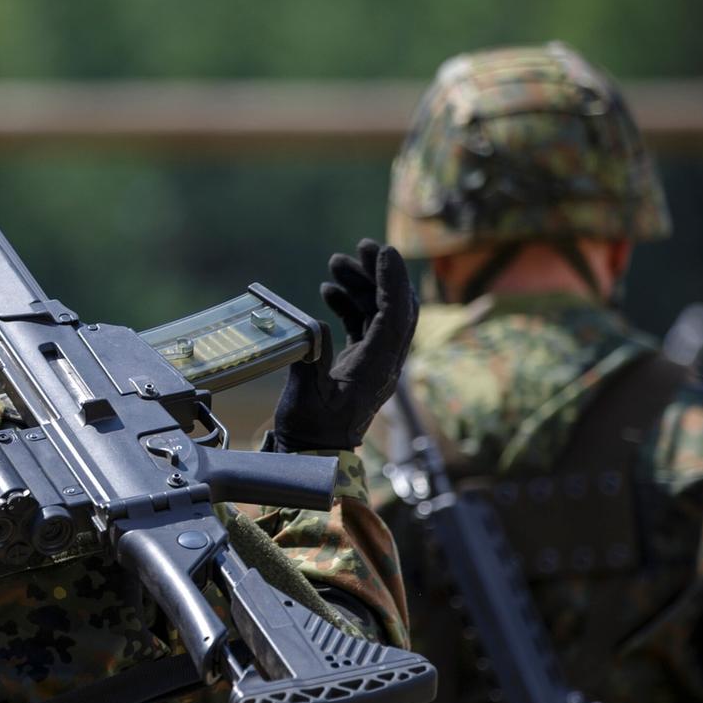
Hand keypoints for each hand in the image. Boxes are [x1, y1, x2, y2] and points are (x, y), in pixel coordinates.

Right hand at [271, 239, 418, 452]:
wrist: (314, 455)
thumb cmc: (310, 431)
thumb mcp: (306, 397)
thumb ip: (311, 359)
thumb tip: (311, 326)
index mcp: (378, 368)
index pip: (395, 315)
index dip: (391, 280)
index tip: (383, 251)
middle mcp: (385, 362)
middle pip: (396, 307)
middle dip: (382, 274)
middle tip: (362, 247)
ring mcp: (375, 363)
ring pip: (380, 313)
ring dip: (363, 285)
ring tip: (336, 263)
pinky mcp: (362, 364)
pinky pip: (366, 325)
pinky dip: (351, 304)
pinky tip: (329, 291)